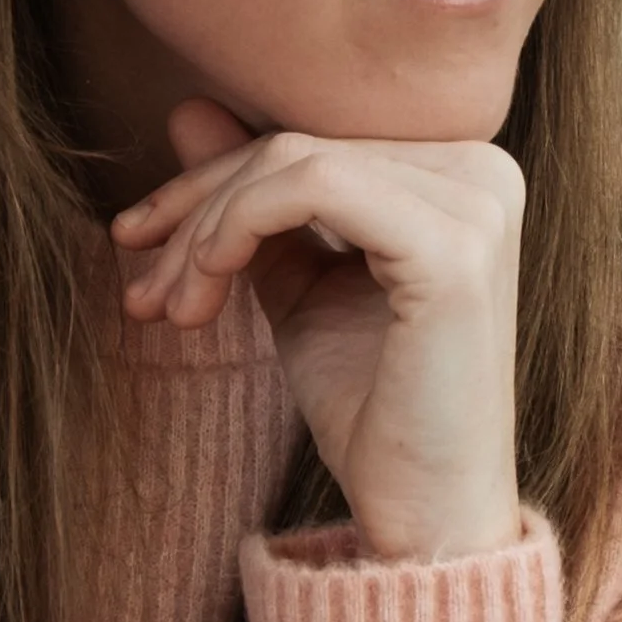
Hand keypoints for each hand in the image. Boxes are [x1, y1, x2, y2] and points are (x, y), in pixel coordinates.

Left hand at [111, 100, 524, 564]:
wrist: (426, 515)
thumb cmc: (372, 408)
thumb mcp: (296, 284)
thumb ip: (256, 200)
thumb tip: (189, 105)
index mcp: (462, 174)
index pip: (312, 141)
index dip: (210, 183)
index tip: (135, 242)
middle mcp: (486, 171)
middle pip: (297, 144)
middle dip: (196, 211)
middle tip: (141, 292)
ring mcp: (478, 204)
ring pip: (293, 161)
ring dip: (206, 231)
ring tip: (168, 310)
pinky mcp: (454, 247)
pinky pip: (312, 187)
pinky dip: (235, 229)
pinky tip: (204, 290)